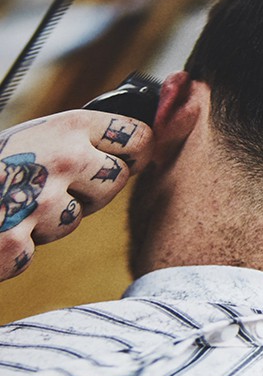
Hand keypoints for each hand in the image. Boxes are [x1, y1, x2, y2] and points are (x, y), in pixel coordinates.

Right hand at [0, 110, 152, 280]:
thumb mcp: (27, 135)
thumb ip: (72, 139)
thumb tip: (131, 142)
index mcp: (66, 126)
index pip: (138, 137)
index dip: (135, 150)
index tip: (130, 156)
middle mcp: (62, 160)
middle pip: (117, 180)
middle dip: (93, 189)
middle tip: (55, 186)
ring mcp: (44, 202)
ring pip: (76, 219)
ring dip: (50, 220)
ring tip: (12, 203)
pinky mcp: (22, 240)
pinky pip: (35, 248)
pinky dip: (16, 246)